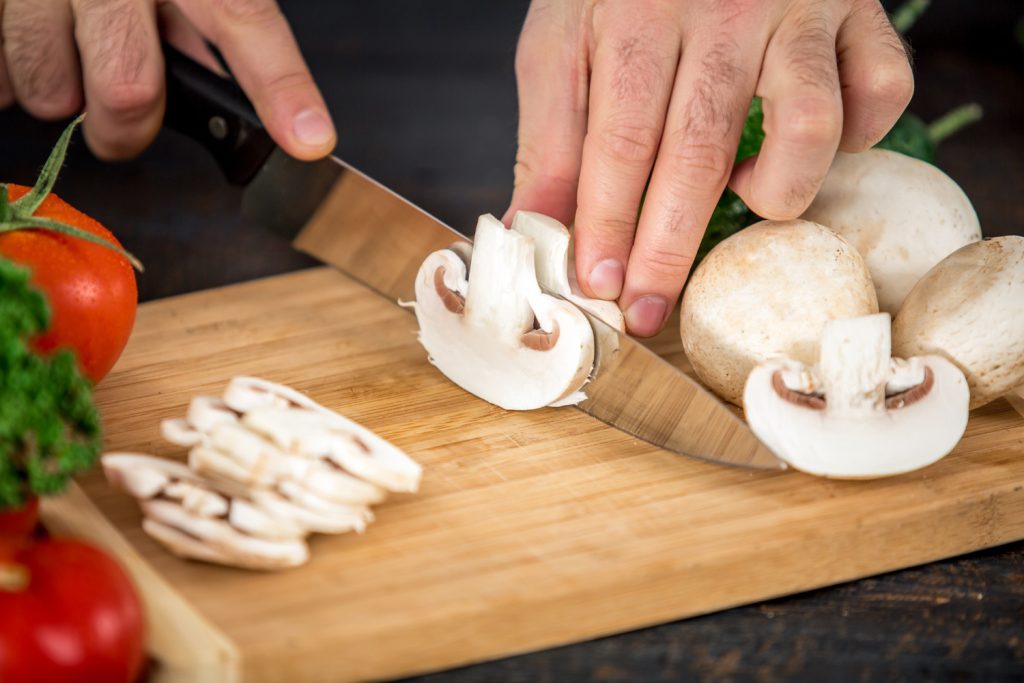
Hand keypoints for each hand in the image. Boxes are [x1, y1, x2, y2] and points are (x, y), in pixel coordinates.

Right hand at [0, 0, 334, 160]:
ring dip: (64, 98)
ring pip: (52, 92)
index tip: (308, 138)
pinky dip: (15, 81)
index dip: (279, 86)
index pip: (243, 19)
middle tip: (127, 123)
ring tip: (70, 59)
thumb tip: (244, 106)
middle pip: (128, 88)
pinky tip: (32, 47)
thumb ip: (208, 27)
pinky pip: (0, 80)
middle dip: (127, 130)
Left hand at [505, 0, 912, 335]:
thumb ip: (548, 138)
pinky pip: (881, 89)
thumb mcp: (562, 43)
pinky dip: (859, 136)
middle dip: (670, 245)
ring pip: (809, 124)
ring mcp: (797, 9)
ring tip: (747, 201)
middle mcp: (722, 10)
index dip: (609, 223)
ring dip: (778, 189)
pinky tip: (812, 149)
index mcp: (639, 16)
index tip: (599, 286)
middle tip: (649, 308)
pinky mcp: (856, 10)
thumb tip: (530, 231)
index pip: (622, 140)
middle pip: (701, 149)